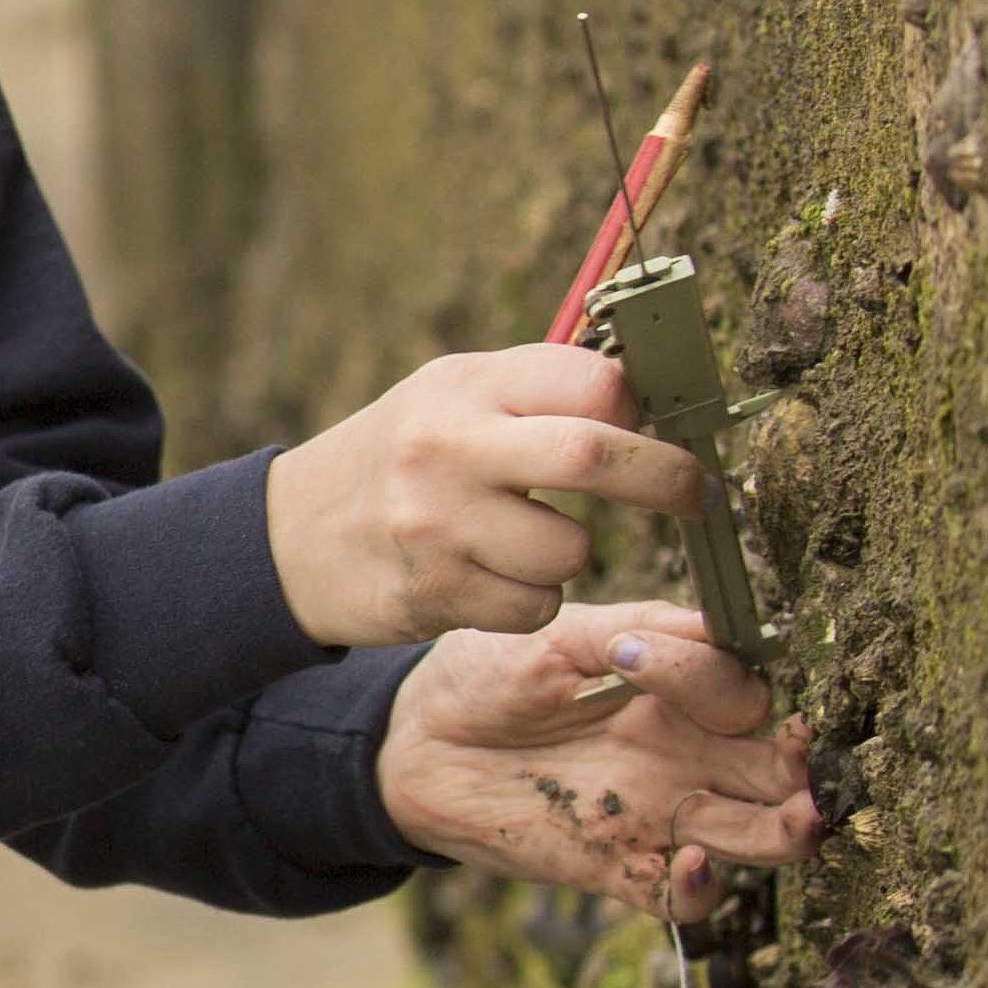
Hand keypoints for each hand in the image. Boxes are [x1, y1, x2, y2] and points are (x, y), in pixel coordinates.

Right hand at [264, 345, 704, 646]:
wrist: (291, 536)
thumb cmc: (401, 457)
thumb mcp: (452, 396)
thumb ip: (537, 392)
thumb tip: (650, 404)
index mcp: (467, 385)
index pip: (590, 381)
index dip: (639, 408)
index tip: (656, 427)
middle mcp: (452, 446)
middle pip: (596, 455)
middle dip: (666, 480)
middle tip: (696, 495)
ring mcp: (442, 523)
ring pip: (572, 551)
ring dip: (574, 557)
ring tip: (530, 542)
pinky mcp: (438, 591)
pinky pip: (536, 607)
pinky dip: (533, 600)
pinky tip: (492, 576)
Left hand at [375, 599, 818, 920]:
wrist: (415, 738)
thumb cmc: (488, 672)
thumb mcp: (561, 637)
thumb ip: (642, 633)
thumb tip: (719, 635)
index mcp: (676, 694)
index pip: (747, 696)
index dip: (734, 687)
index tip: (663, 667)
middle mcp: (682, 755)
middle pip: (774, 772)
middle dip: (799, 771)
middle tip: (802, 764)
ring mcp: (654, 814)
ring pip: (752, 835)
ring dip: (784, 832)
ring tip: (799, 818)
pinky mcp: (614, 866)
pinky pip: (680, 897)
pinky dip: (700, 887)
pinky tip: (694, 859)